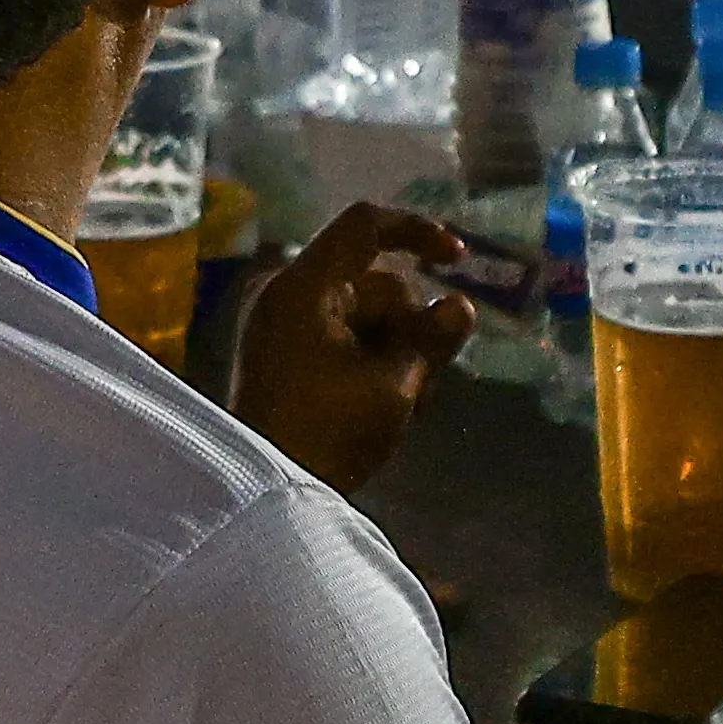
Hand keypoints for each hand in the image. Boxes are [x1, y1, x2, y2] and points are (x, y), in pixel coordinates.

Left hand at [231, 201, 479, 493]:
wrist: (263, 497)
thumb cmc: (327, 432)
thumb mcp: (392, 386)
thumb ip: (430, 339)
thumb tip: (460, 306)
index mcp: (304, 287)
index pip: (365, 226)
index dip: (418, 231)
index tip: (460, 260)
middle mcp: (287, 296)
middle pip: (374, 283)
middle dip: (412, 325)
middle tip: (433, 376)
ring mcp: (282, 329)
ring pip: (364, 317)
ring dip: (398, 351)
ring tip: (416, 404)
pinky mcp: (283, 360)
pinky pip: (341, 341)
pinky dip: (372, 363)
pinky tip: (394, 407)